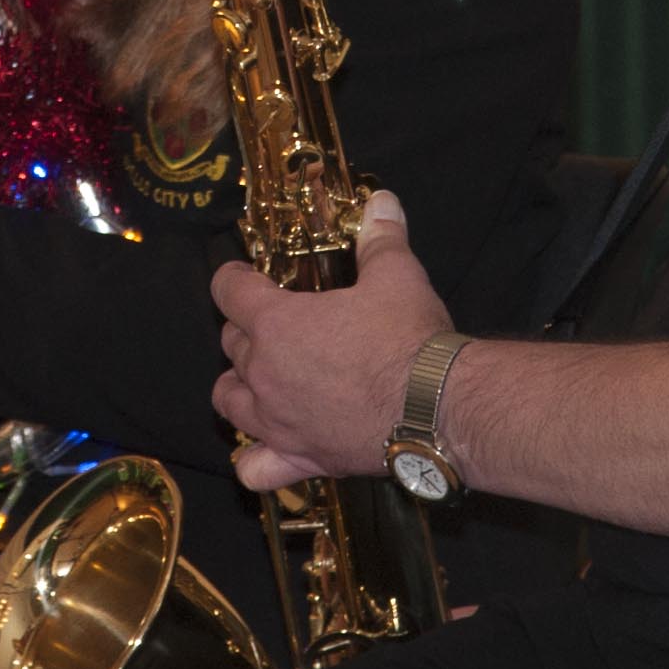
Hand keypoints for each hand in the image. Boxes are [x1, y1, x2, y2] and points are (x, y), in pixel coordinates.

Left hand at [213, 196, 450, 491]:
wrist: (440, 407)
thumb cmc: (410, 338)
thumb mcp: (397, 276)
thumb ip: (381, 238)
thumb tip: (382, 201)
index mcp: (277, 323)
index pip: (228, 292)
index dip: (232, 278)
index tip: (243, 275)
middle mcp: (265, 374)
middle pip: (231, 345)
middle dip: (245, 330)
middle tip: (273, 323)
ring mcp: (278, 421)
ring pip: (229, 401)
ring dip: (239, 385)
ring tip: (261, 378)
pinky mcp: (301, 458)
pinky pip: (255, 467)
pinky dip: (255, 459)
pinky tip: (267, 447)